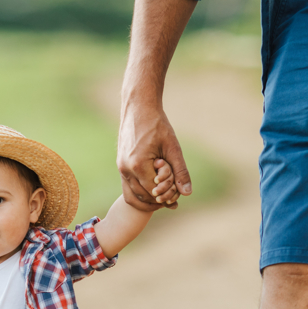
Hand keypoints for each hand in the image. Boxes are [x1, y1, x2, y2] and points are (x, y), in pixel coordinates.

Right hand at [117, 97, 191, 211]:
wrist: (138, 107)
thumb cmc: (157, 125)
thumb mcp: (173, 147)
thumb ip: (180, 171)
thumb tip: (187, 193)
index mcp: (138, 165)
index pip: (154, 192)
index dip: (167, 195)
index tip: (177, 193)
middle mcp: (126, 169)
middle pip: (143, 197)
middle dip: (158, 200)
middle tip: (172, 199)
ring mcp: (121, 167)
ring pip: (132, 195)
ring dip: (148, 199)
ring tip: (163, 196)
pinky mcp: (120, 165)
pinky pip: (128, 187)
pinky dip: (140, 192)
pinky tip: (154, 189)